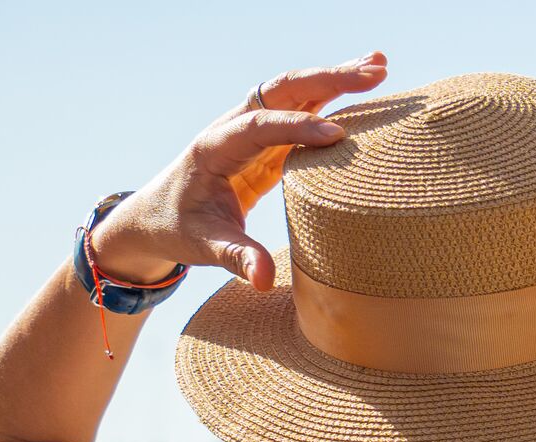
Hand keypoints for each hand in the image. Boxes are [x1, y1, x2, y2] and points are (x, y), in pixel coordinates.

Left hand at [86, 54, 389, 290]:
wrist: (155, 216)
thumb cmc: (178, 229)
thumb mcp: (203, 246)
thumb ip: (235, 258)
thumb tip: (263, 279)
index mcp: (215, 147)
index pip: (259, 126)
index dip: (296, 127)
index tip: (337, 134)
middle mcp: (235, 128)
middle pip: (283, 92)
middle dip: (328, 80)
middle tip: (375, 72)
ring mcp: (254, 132)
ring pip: (297, 94)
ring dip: (337, 79)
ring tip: (379, 67)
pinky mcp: (269, 144)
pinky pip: (303, 113)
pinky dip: (334, 99)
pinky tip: (365, 90)